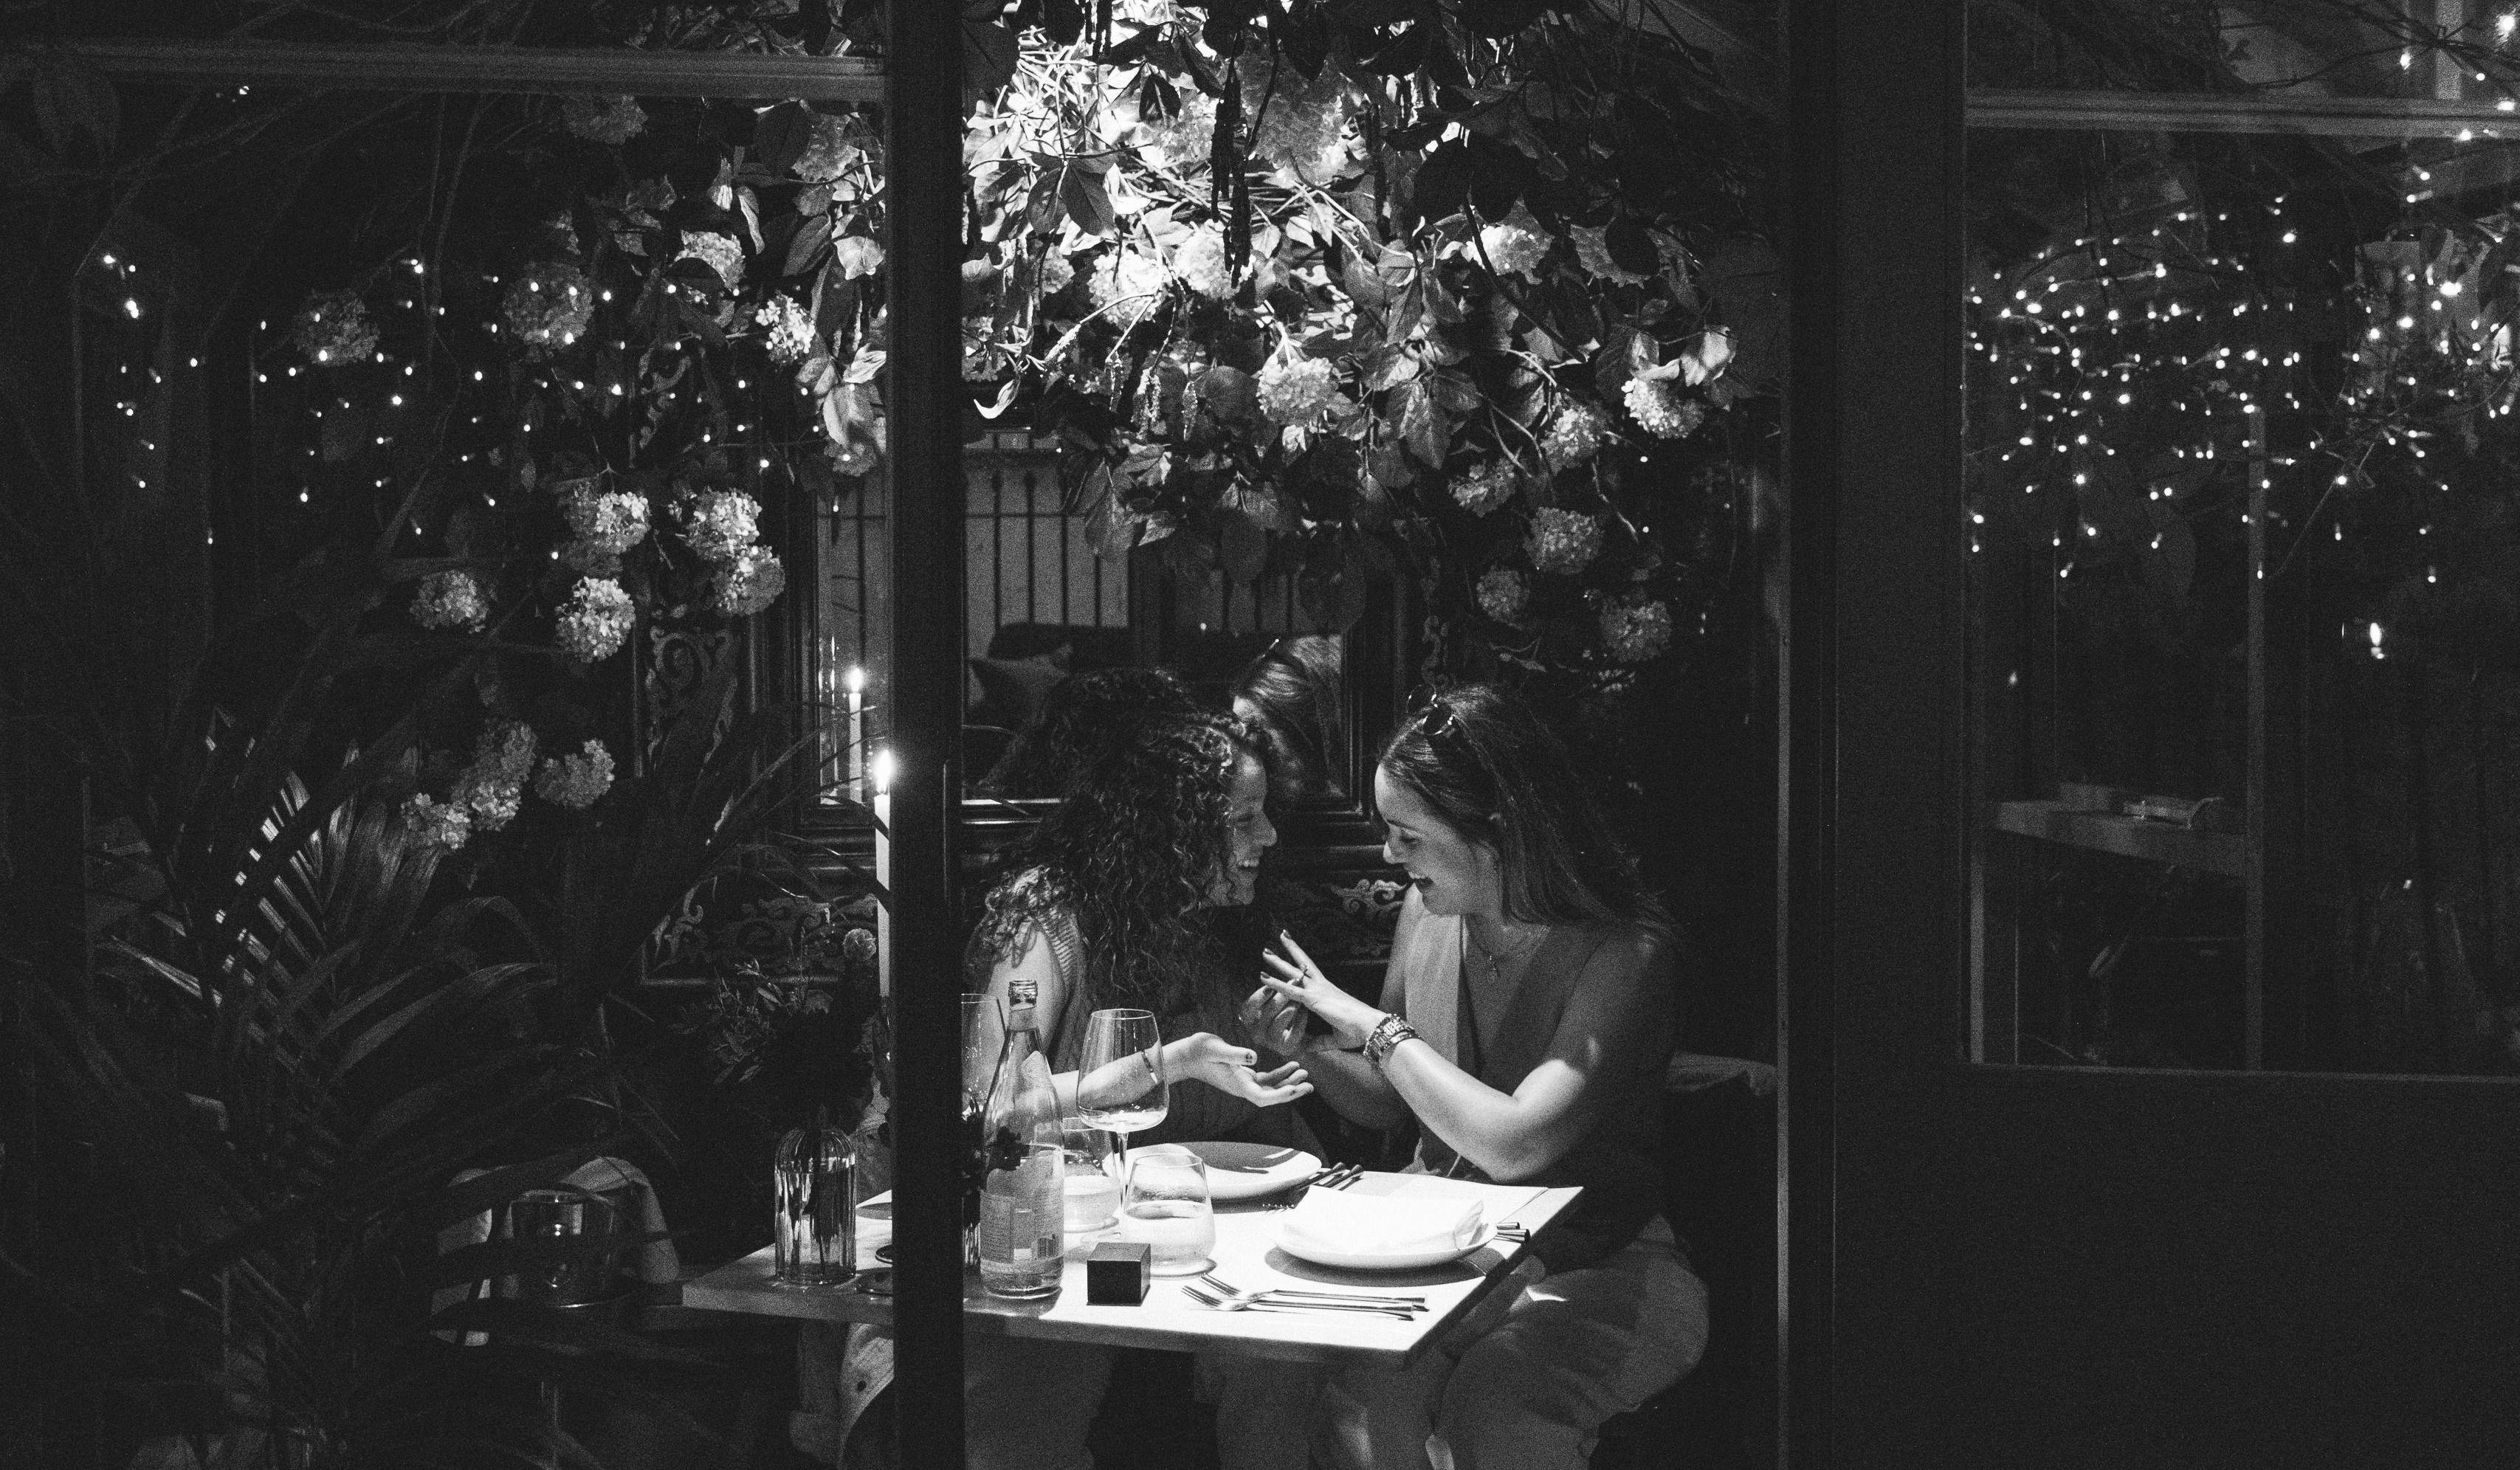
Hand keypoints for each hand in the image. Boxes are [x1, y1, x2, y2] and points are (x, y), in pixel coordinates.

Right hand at [1169, 1032, 1313, 1106]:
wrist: (1187, 1055)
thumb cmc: (1199, 1051)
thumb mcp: (1217, 1048)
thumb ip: (1235, 1054)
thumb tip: (1254, 1057)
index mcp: (1237, 1084)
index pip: (1262, 1097)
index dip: (1280, 1095)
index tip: (1295, 1089)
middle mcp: (1242, 1087)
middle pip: (1271, 1097)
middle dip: (1291, 1092)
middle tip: (1309, 1085)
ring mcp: (1243, 1083)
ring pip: (1271, 1089)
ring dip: (1288, 1082)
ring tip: (1305, 1074)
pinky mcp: (1243, 1076)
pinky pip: (1266, 1080)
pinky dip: (1279, 1074)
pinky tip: (1292, 1066)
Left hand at [1257, 930, 1384, 1050]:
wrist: (1369, 1028)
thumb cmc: (1358, 1031)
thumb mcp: (1334, 1037)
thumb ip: (1319, 1041)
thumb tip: (1307, 1047)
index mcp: (1328, 992)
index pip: (1312, 973)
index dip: (1302, 963)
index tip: (1296, 952)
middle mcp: (1322, 986)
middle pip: (1303, 964)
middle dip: (1291, 950)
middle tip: (1280, 936)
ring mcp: (1318, 990)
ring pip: (1294, 972)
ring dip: (1278, 962)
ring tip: (1265, 951)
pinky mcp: (1314, 999)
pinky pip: (1290, 990)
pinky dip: (1276, 983)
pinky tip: (1263, 977)